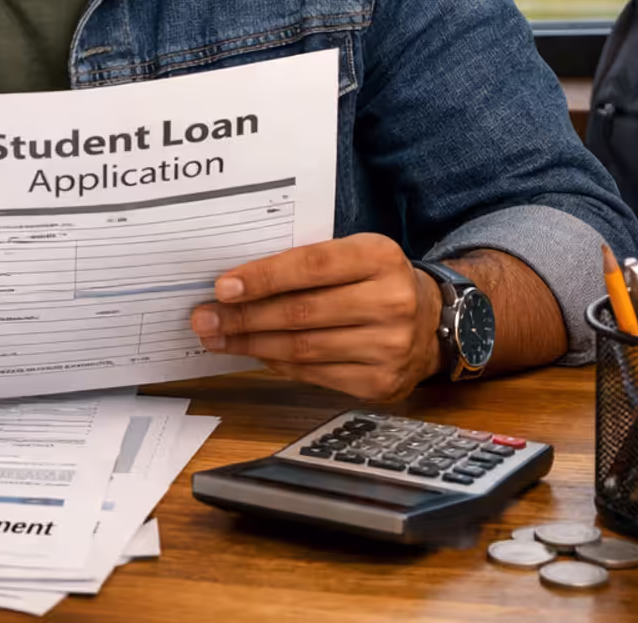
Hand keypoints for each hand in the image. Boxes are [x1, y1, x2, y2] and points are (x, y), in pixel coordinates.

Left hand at [189, 233, 443, 401]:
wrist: (433, 321)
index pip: (310, 266)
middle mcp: (391, 302)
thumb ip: (306, 262)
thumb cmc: (376, 280)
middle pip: (300, 312)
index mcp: (380, 257)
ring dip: (251, 344)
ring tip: (217, 338)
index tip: (222, 287)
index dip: (262, 277)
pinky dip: (278, 364)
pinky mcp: (381, 383)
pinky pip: (315, 375)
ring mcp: (390, 347)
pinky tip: (254, 355)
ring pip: (303, 348)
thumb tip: (237, 284)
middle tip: (204, 318)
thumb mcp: (353, 254)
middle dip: (243, 317)